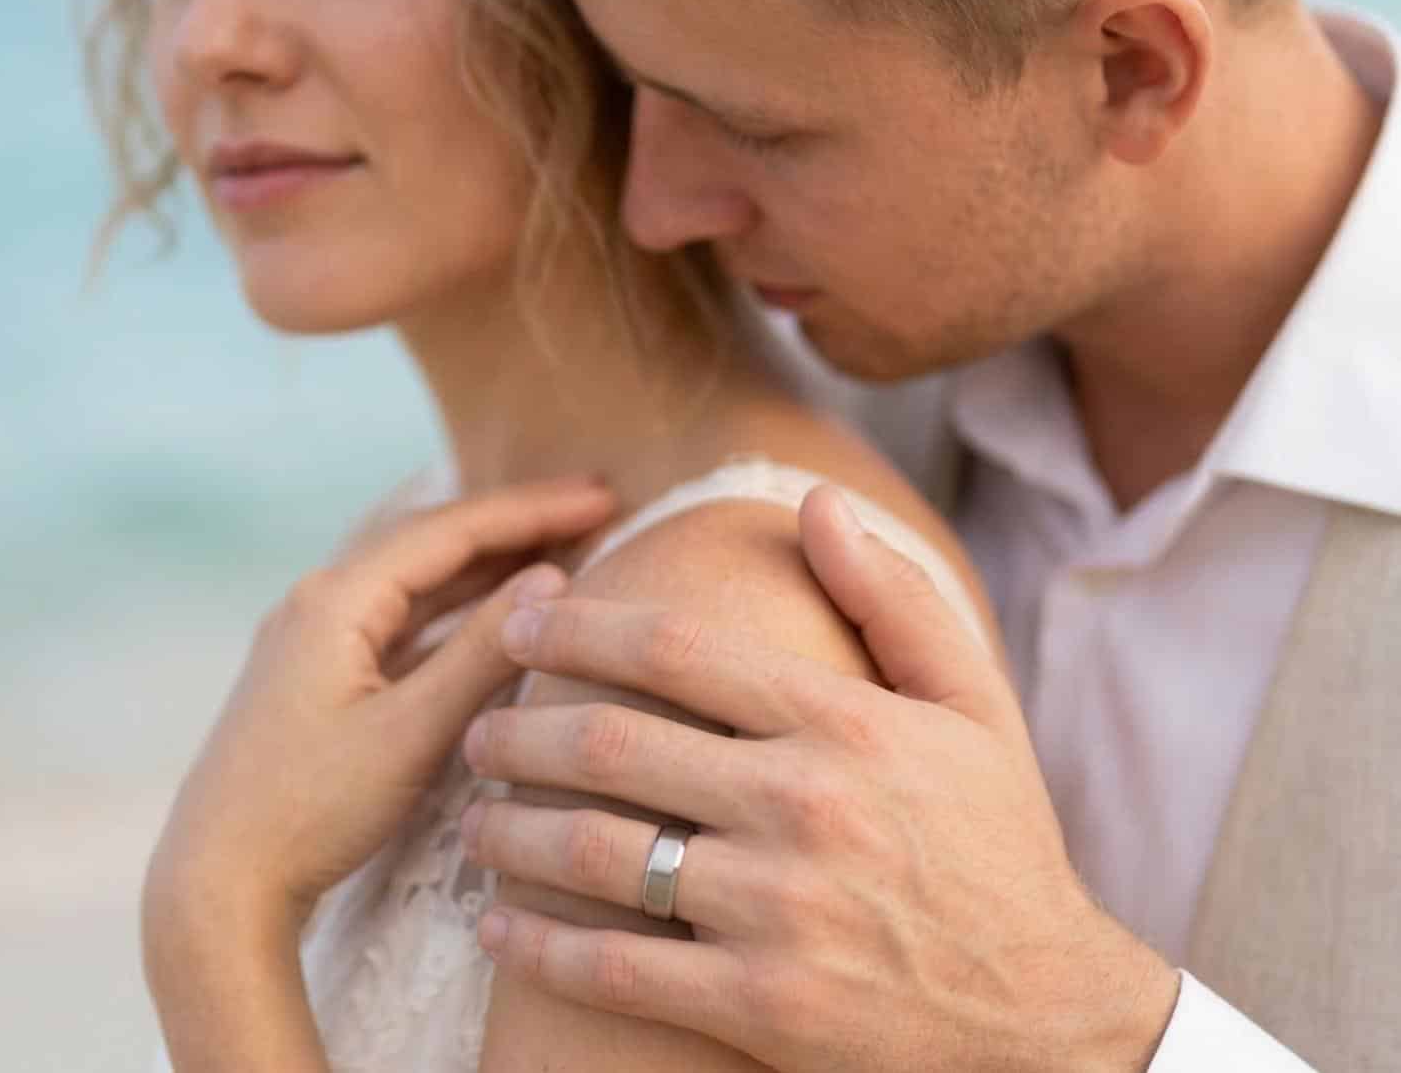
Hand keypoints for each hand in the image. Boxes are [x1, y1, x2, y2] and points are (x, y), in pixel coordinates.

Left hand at [141, 478, 616, 959]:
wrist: (212, 890)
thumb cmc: (311, 810)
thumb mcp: (410, 731)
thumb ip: (483, 652)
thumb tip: (555, 581)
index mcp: (336, 597)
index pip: (452, 529)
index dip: (534, 509)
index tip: (604, 496)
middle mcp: (319, 599)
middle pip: (434, 540)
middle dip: (516, 523)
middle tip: (595, 508)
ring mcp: (314, 635)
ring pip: (417, 579)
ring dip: (488, 562)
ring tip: (562, 548)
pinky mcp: (317, 673)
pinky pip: (402, 617)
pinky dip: (456, 606)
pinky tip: (496, 610)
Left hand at [461, 486, 1178, 1072]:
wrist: (1047, 1014)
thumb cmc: (999, 842)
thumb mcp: (973, 704)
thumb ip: (892, 599)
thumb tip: (817, 503)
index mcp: (841, 722)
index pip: (675, 648)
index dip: (579, 627)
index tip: (520, 622)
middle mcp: (801, 806)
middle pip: (615, 745)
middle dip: (522, 730)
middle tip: (475, 729)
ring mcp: (778, 913)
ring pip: (599, 854)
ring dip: (512, 832)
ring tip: (470, 818)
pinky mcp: (762, 1008)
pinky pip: (617, 972)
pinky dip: (541, 945)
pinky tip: (497, 927)